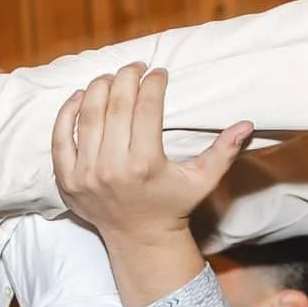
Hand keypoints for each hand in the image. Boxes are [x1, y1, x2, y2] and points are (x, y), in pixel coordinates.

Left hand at [52, 65, 251, 251]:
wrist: (138, 239)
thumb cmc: (172, 205)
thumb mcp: (202, 181)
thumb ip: (224, 152)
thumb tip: (247, 123)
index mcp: (145, 164)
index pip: (145, 108)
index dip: (152, 84)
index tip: (158, 73)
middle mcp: (112, 168)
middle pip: (115, 107)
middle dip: (126, 79)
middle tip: (135, 67)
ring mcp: (85, 174)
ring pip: (86, 117)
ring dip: (97, 89)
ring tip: (111, 78)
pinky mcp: (66, 179)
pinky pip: (59, 139)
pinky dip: (66, 114)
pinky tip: (79, 96)